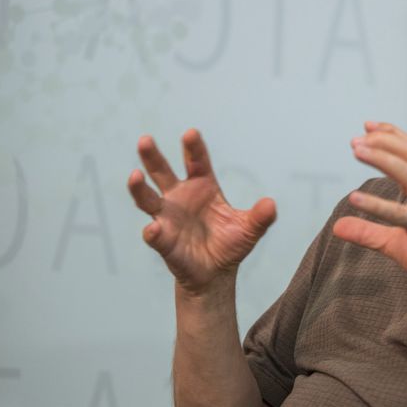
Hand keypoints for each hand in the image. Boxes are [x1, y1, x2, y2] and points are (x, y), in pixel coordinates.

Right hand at [127, 129, 275, 293]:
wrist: (216, 273)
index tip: (191, 134)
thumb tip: (271, 204)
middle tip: (145, 140)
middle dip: (153, 157)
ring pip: (147, 199)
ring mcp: (168, 218)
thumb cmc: (230, 244)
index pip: (197, 162)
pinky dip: (154, 233)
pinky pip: (155, 235)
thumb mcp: (249, 229)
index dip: (194, 148)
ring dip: (139, 188)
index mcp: (203, 187)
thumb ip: (261, 217)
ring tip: (135, 175)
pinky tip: (154, 229)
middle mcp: (180, 197)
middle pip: (162, 172)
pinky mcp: (163, 241)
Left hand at [332, 122, 406, 296]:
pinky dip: (377, 203)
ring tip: (357, 151)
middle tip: (356, 140)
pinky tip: (355, 198)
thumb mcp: (391, 242)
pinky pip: (401, 213)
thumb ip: (367, 232)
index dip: (391, 135)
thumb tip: (337, 227)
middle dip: (383, 142)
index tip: (367, 126)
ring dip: (383, 158)